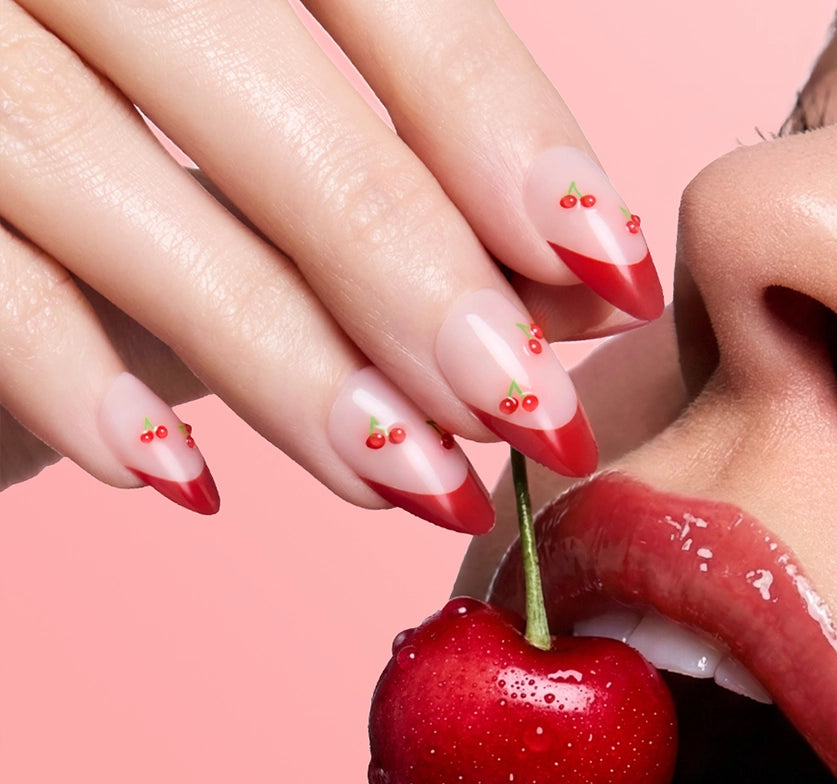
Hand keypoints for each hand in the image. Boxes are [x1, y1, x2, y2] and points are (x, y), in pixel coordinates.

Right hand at [0, 0, 662, 527]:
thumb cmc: (117, 177)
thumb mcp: (271, 173)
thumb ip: (406, 210)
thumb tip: (584, 286)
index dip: (502, 131)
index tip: (613, 271)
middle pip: (269, 99)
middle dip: (413, 275)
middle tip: (523, 410)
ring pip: (105, 180)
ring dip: (283, 360)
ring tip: (404, 475)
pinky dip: (71, 377)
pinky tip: (177, 478)